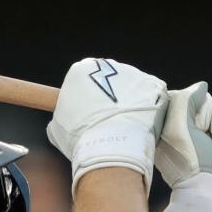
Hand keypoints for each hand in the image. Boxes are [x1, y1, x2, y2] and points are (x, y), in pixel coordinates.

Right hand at [48, 57, 167, 195]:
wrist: (111, 146)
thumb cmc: (81, 136)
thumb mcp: (57, 126)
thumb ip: (63, 113)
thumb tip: (65, 119)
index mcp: (81, 70)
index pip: (83, 79)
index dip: (86, 98)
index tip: (87, 112)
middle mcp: (108, 65)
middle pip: (109, 79)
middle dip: (109, 97)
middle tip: (105, 121)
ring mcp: (134, 74)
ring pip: (130, 88)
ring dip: (128, 103)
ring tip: (123, 126)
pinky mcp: (154, 85)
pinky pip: (151, 97)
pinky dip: (147, 110)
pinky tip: (138, 125)